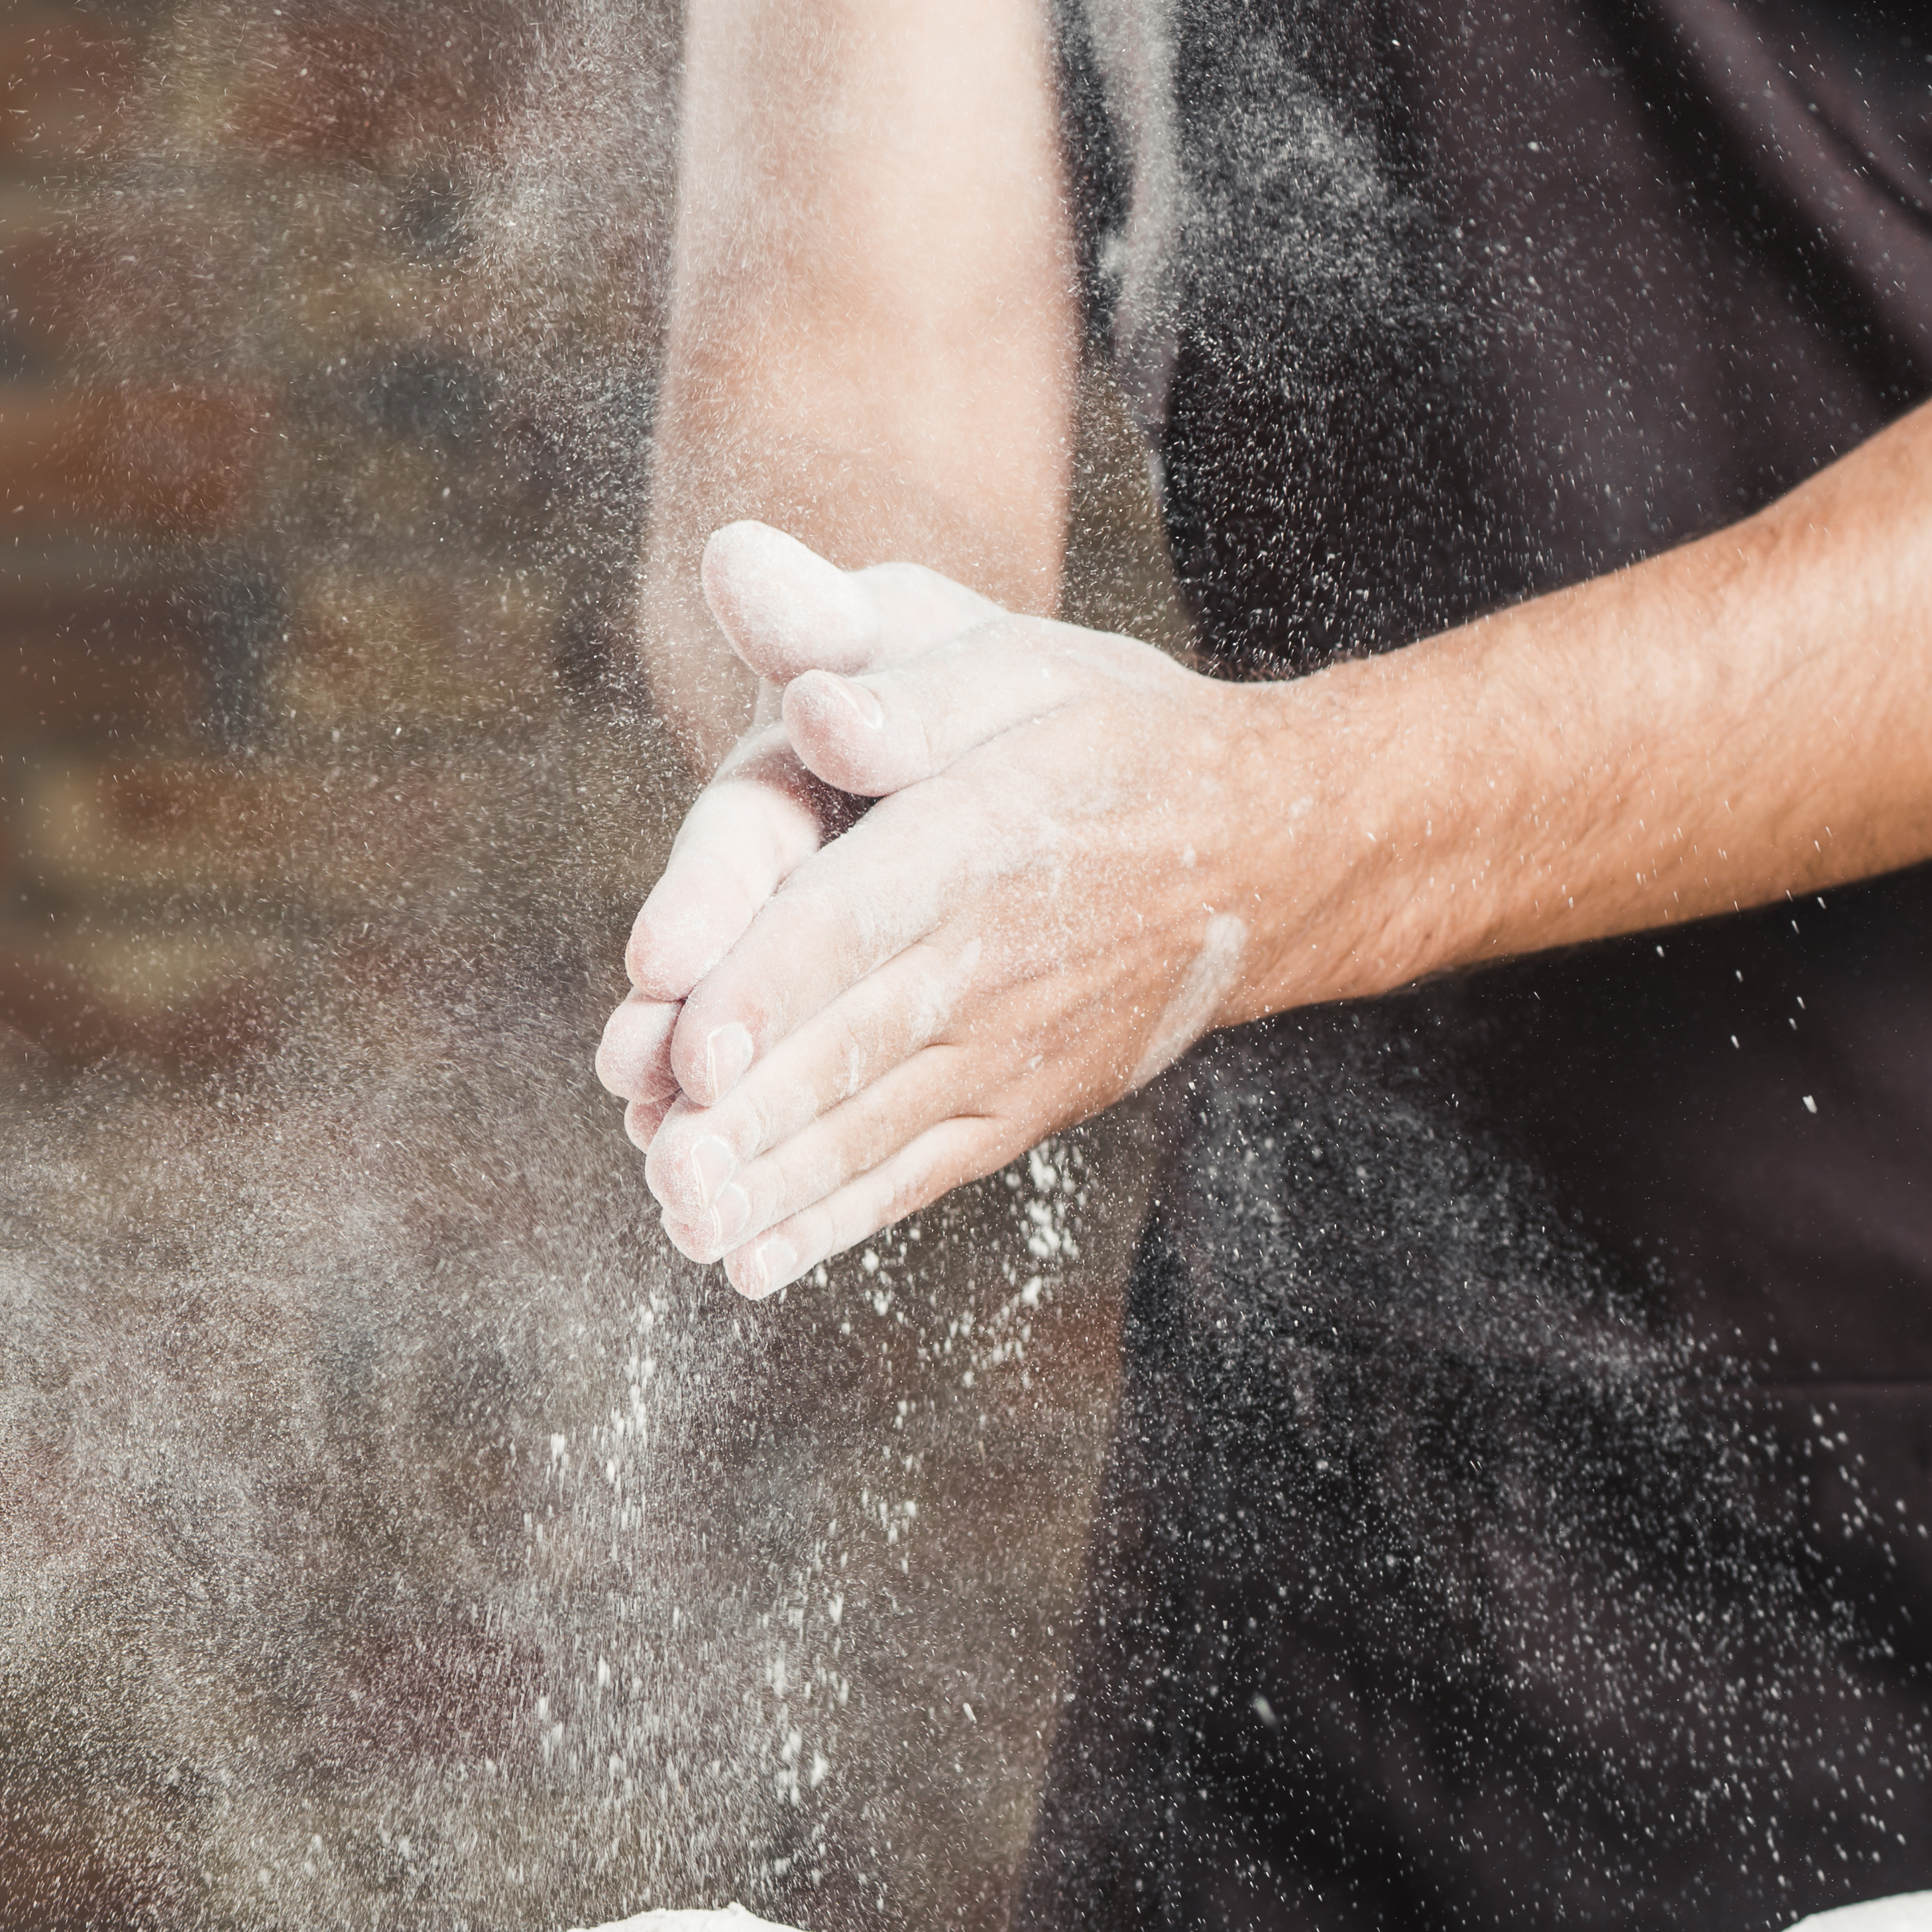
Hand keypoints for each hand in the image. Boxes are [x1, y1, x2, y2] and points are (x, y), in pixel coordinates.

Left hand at [599, 521, 1324, 1297]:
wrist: (1267, 847)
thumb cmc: (1109, 734)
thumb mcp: (1019, 666)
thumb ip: (905, 689)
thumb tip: (809, 701)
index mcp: (973, 839)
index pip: (851, 921)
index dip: (768, 987)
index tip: (690, 1049)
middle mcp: (990, 960)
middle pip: (846, 1047)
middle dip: (748, 1118)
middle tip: (665, 1173)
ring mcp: (1008, 1049)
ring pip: (872, 1127)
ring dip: (774, 1186)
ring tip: (686, 1226)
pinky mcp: (1020, 1106)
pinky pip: (917, 1171)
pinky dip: (835, 1222)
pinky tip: (757, 1265)